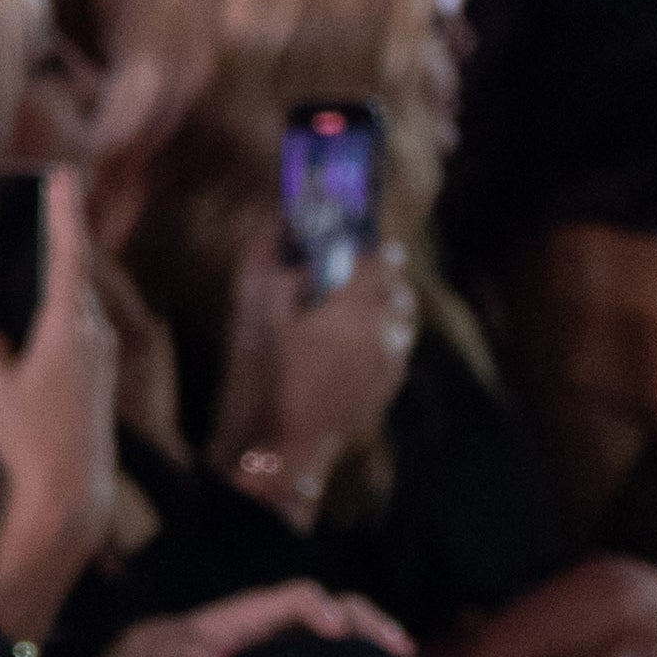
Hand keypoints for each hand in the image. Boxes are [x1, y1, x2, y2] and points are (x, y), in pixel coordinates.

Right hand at [0, 169, 119, 623]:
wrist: (71, 493)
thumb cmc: (25, 440)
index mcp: (66, 329)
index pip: (67, 256)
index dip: (64, 212)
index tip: (63, 176)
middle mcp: (93, 336)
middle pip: (73, 274)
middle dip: (57, 236)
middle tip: (42, 197)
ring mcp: (103, 356)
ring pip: (75, 303)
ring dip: (53, 279)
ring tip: (31, 250)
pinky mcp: (102, 376)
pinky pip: (78, 328)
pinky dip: (57, 312)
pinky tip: (35, 312)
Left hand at [89, 580, 412, 656]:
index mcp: (241, 619)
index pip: (295, 599)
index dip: (322, 609)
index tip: (339, 634)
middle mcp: (267, 629)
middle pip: (331, 607)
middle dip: (368, 622)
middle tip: (400, 651)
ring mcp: (277, 652)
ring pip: (337, 636)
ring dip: (371, 646)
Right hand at [210, 231, 418, 514]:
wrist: (280, 441)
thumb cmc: (261, 371)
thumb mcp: (253, 307)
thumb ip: (265, 254)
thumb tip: (276, 216)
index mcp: (346, 303)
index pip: (374, 260)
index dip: (373, 246)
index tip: (372, 239)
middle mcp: (376, 328)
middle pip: (394, 287)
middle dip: (388, 271)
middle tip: (384, 258)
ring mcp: (386, 359)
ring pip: (402, 318)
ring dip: (394, 303)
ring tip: (386, 296)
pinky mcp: (387, 384)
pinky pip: (399, 348)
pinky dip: (391, 335)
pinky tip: (378, 335)